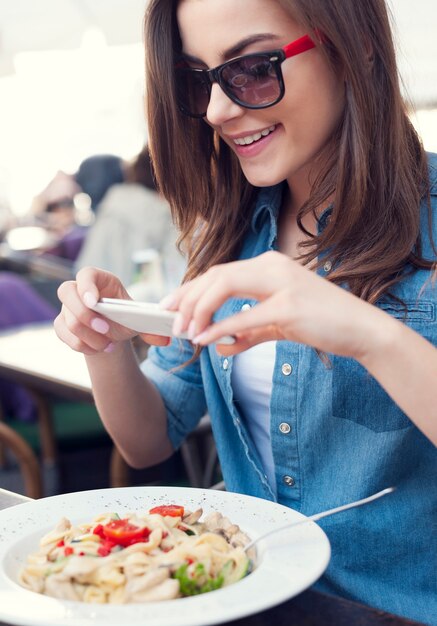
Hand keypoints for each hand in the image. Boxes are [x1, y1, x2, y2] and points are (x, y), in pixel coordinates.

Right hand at [54, 267, 169, 354]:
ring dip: (89, 337)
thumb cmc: (124, 317)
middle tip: (105, 330)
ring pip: (67, 320)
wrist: (112, 330)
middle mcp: (78, 289)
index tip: (94, 302)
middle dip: (85, 315)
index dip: (87, 286)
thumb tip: (166, 340)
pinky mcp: (61, 324)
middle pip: (66, 293)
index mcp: (99, 279)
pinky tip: (97, 348)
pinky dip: (82, 346)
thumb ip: (151, 328)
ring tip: (108, 345)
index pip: (86, 274)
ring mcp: (66, 306)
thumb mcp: (137, 319)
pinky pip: (63, 335)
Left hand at [162, 251, 389, 360]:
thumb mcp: (279, 325)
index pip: (219, 272)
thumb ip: (248, 332)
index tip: (170, 306)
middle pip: (216, 275)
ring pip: (224, 286)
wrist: (363, 330)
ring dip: (198, 309)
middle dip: (186, 298)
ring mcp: (282, 284)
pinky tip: (204, 339)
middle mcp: (273, 267)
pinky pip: (244, 317)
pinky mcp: (289, 307)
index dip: (190, 289)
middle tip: (170, 321)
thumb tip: (220, 345)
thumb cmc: (322, 323)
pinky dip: (220, 328)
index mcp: (269, 266)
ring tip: (184, 330)